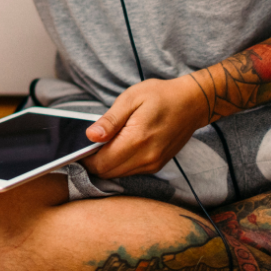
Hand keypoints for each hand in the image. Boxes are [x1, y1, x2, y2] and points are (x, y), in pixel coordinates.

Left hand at [81, 77, 210, 178]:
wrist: (192, 103)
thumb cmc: (160, 96)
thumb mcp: (131, 98)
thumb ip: (110, 120)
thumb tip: (90, 136)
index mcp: (137, 140)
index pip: (101, 163)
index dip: (85, 158)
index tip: (78, 146)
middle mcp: (146, 158)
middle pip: (108, 172)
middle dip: (94, 162)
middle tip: (90, 143)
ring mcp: (153, 164)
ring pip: (118, 174)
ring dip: (107, 163)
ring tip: (105, 142)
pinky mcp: (157, 165)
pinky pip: (130, 171)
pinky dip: (119, 163)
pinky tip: (119, 146)